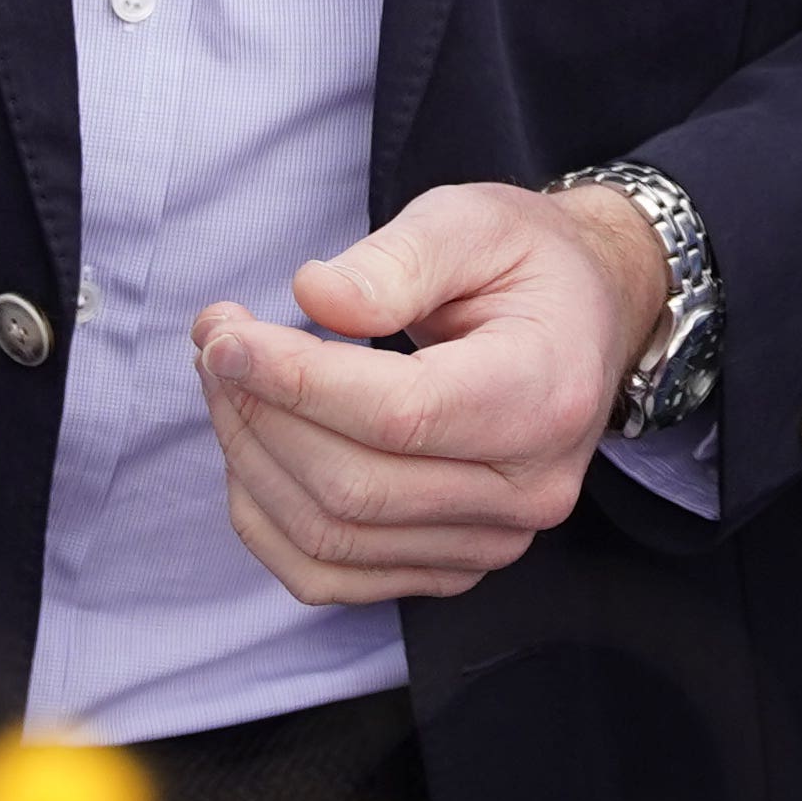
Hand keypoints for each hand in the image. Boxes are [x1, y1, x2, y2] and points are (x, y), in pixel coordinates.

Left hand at [191, 179, 672, 605]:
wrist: (585, 322)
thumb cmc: (526, 264)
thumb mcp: (473, 222)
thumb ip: (396, 260)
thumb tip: (314, 296)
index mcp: (545, 392)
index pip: (401, 414)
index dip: (295, 381)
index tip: (224, 335)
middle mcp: (530, 487)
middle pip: (354, 486)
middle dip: (258, 415)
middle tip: (215, 345)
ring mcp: (494, 541)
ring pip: (332, 537)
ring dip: (251, 462)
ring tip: (228, 386)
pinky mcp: (454, 567)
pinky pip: (333, 578)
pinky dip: (269, 524)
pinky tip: (252, 454)